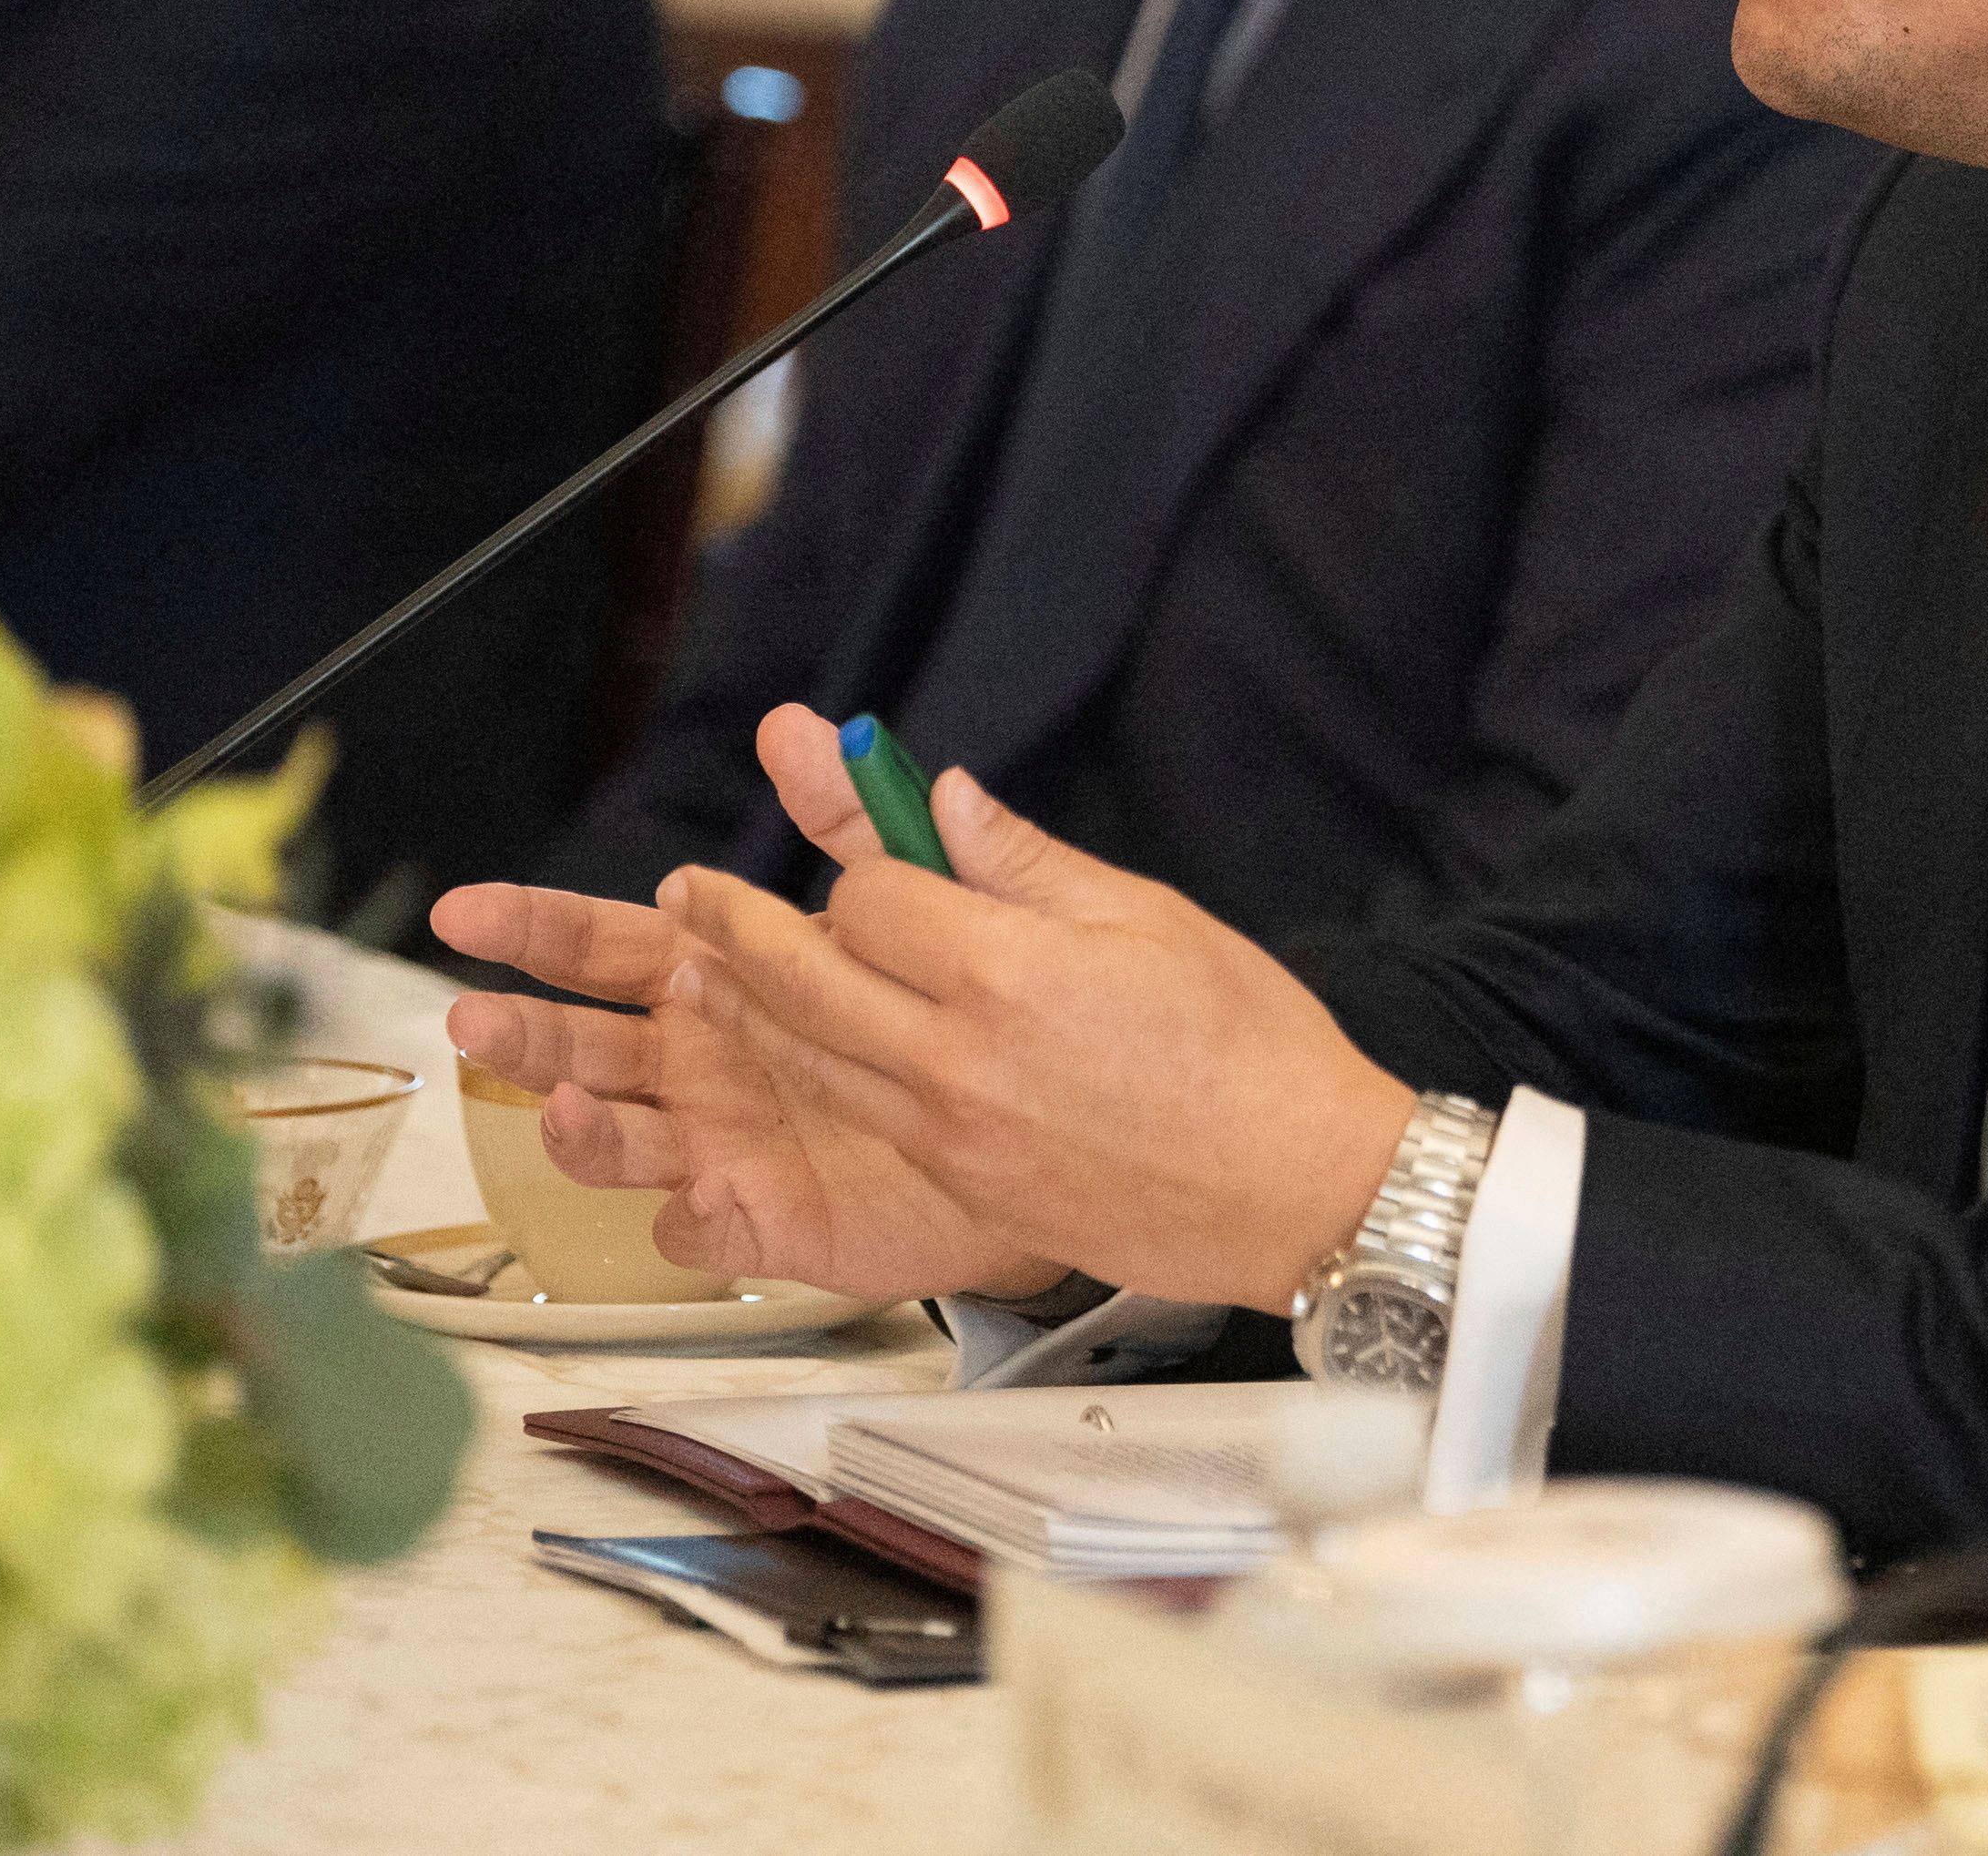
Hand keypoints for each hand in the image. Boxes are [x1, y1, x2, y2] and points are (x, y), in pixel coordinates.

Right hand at [429, 730, 1056, 1303]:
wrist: (1016, 1114)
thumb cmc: (932, 1004)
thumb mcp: (899, 897)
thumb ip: (842, 817)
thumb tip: (797, 725)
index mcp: (707, 978)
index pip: (601, 945)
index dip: (532, 927)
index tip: (468, 910)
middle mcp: (691, 1061)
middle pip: (580, 1045)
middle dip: (520, 1033)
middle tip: (471, 1017)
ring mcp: (712, 1142)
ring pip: (614, 1140)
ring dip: (577, 1126)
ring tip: (567, 1103)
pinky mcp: (756, 1215)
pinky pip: (697, 1230)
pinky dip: (683, 1218)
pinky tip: (693, 1196)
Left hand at [643, 714, 1419, 1315]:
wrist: (1296, 1188)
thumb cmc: (1249, 1049)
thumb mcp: (1148, 917)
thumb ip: (1027, 861)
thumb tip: (947, 796)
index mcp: (1005, 971)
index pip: (868, 897)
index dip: (860, 867)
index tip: (871, 857)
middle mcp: (954, 1058)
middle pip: (801, 980)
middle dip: (734, 930)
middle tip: (691, 898)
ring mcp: (949, 1136)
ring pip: (808, 1060)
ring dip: (745, 1010)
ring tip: (701, 974)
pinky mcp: (962, 1190)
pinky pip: (861, 1122)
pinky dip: (815, 1078)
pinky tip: (803, 1057)